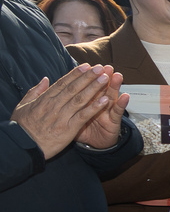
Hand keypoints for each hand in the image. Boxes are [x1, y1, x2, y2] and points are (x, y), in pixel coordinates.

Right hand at [11, 65, 127, 158]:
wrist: (23, 145)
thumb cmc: (22, 127)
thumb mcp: (23, 106)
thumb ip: (35, 92)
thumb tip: (45, 79)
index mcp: (44, 99)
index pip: (62, 83)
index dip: (76, 74)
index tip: (86, 66)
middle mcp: (54, 105)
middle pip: (73, 88)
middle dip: (88, 77)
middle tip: (99, 68)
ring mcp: (61, 116)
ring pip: (80, 99)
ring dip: (94, 88)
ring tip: (105, 79)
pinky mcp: (68, 128)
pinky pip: (84, 116)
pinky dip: (94, 108)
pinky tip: (105, 101)